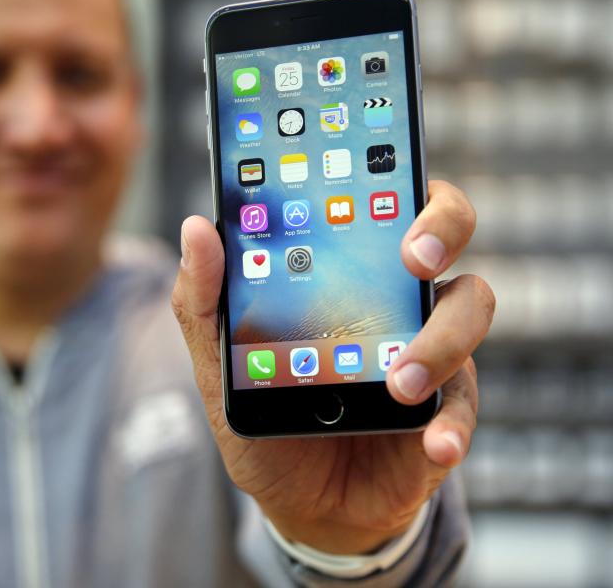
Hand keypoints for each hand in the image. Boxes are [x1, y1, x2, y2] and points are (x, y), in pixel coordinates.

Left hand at [172, 180, 494, 554]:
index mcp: (347, 274)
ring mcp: (429, 346)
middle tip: (413, 257)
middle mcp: (396, 298)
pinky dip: (452, 424)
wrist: (303, 499)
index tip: (373, 170)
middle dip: (443, 227)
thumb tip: (197, 227)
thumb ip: (205, 299)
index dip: (390, 173)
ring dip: (442, 340)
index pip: (379, 201)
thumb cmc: (267, 415)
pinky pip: (464, 403)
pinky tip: (433, 443)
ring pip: (470, 308)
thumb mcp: (222, 359)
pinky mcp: (444, 406)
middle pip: (446, 233)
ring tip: (398, 382)